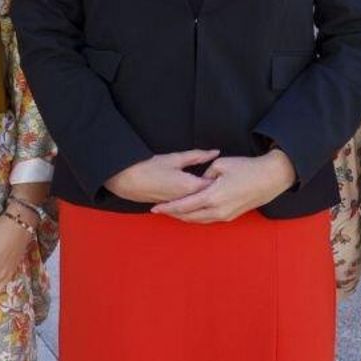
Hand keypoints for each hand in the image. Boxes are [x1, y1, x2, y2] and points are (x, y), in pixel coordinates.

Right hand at [104, 149, 219, 202]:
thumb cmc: (151, 166)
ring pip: (199, 206)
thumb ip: (197, 156)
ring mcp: (179, 206)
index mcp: (190, 186)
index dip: (223, 181)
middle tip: (228, 187)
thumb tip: (215, 152)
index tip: (231, 176)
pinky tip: (201, 202)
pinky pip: (188, 209)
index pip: (214, 186)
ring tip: (217, 195)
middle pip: (208, 199)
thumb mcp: (175, 158)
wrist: (128, 180)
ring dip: (207, 201)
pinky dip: (195, 205)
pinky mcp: (172, 208)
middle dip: (217, 193)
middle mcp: (186, 199)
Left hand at [151, 150, 294, 222]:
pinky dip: (197, 217)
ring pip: (199, 220)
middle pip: (189, 217)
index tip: (155, 208)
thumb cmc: (246, 168)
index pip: (184, 205)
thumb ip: (205, 175)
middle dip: (173, 215)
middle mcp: (218, 210)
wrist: (270, 178)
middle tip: (160, 211)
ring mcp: (225, 216)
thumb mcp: (221, 164)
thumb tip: (199, 181)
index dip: (168, 207)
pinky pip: (209, 219)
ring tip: (172, 212)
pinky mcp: (231, 216)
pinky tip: (190, 213)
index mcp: (213, 196)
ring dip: (185, 217)